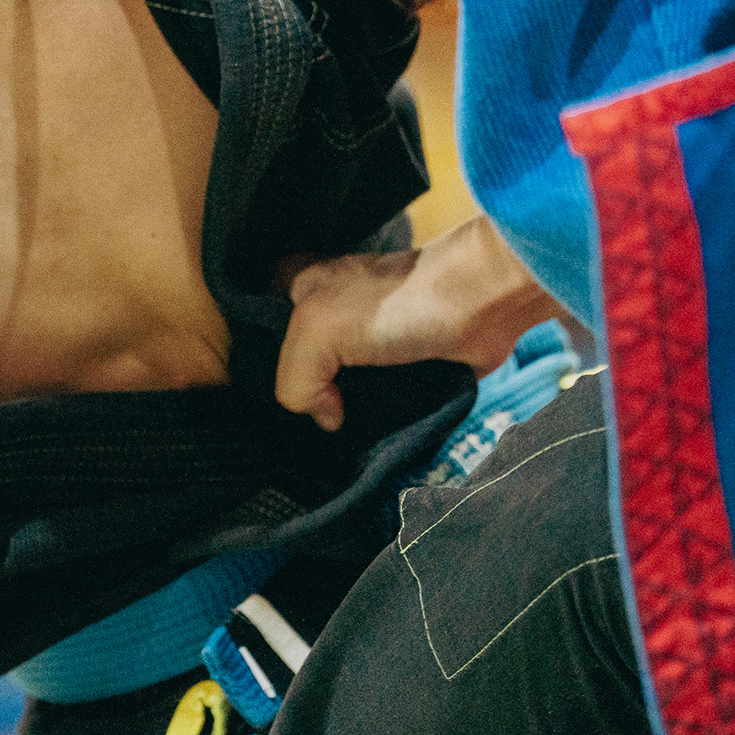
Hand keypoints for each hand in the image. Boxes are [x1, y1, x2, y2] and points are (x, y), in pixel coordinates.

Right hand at [274, 213, 570, 431]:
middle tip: (296, 435)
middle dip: (298, 400)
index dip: (255, 372)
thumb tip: (327, 419)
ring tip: (330, 447)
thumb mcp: (317, 330)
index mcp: (293, 288)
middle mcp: (323, 312)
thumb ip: (295, 380)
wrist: (481, 304)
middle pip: (293, 368)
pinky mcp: (396, 369)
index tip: (262, 406)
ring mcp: (360, 343)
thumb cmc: (397, 303)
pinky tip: (363, 440)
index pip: (254, 337)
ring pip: (330, 390)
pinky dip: (368, 421)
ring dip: (334, 417)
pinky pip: (367, 403)